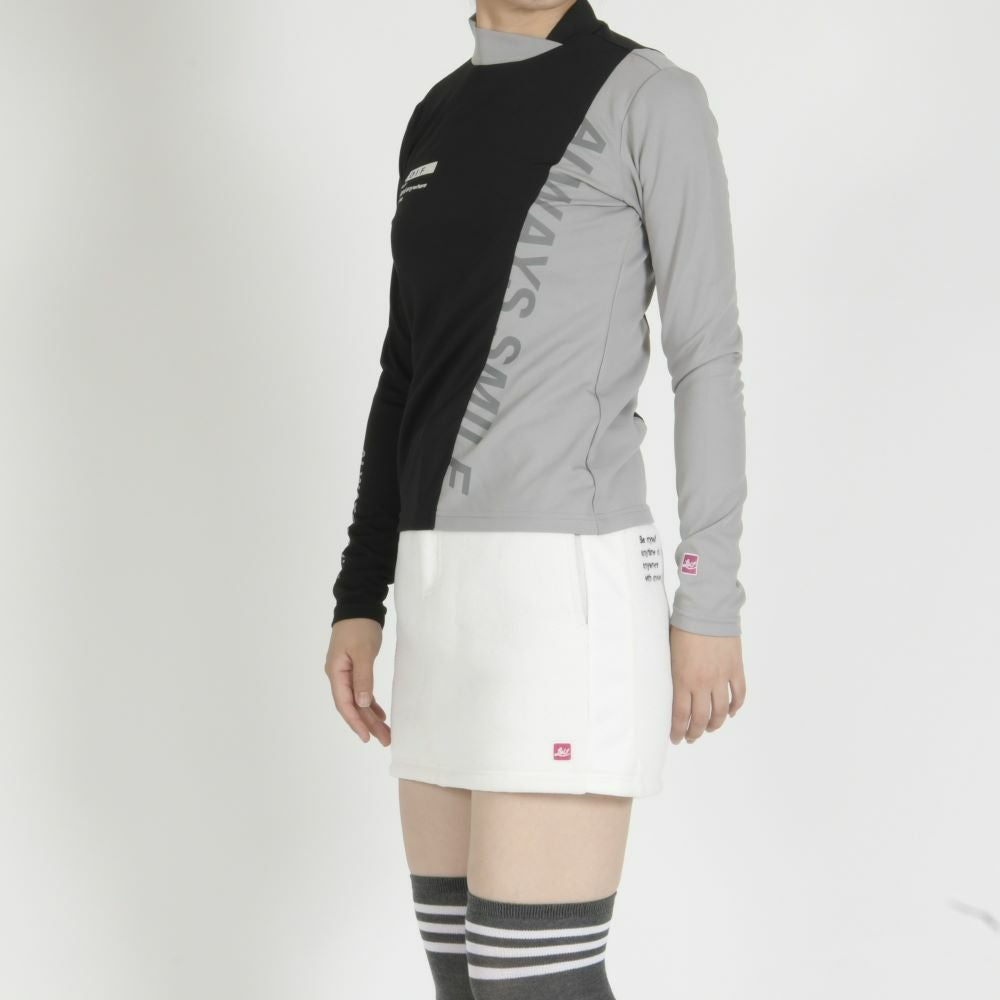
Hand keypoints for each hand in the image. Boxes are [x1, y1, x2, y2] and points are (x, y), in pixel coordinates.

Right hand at [325, 618, 391, 745]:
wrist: (359, 606)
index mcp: (336, 672)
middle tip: (385, 739)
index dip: (355, 722)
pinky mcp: (355, 668)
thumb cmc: (360, 627)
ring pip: (358, 700)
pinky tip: (380, 714)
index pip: (344, 704)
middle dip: (367, 723)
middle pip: (352, 706)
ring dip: (370, 716)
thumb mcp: (363, 652)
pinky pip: (362, 691)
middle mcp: (338, 675)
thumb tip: (362, 704)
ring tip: (385, 732)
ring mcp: (345, 672)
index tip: (367, 737)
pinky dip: (371, 703)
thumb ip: (363, 678)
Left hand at [668, 624, 745, 744]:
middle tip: (691, 737)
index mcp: (683, 679)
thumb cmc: (681, 627)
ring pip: (721, 711)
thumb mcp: (668, 653)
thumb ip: (671, 674)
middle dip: (695, 732)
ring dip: (716, 724)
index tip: (676, 738)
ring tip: (710, 728)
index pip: (680, 715)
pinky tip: (730, 712)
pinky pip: (738, 695)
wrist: (706, 609)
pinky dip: (735, 707)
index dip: (678, 731)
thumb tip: (669, 691)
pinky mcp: (736, 669)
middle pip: (701, 718)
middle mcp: (703, 683)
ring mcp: (722, 677)